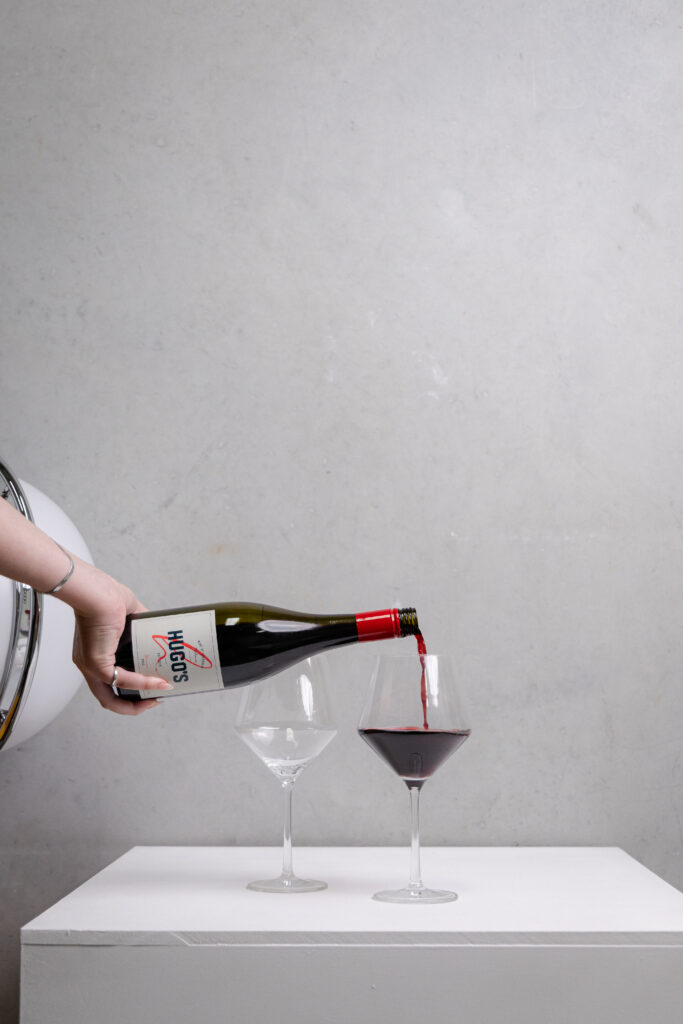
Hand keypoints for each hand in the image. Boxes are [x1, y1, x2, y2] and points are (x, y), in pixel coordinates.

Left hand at [68, 559, 172, 715]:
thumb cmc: (104, 594)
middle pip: (108, 699)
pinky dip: (142, 684)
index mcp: (95, 653)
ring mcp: (90, 666)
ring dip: (137, 702)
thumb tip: (159, 630)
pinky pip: (122, 681)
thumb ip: (143, 625)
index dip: (131, 690)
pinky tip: (159, 682)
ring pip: (110, 698)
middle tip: (156, 697)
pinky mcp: (96, 663)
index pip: (110, 682)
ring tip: (159, 695)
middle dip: (135, 705)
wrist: (95, 590)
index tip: (152, 686)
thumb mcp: (130, 614)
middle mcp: (89, 664)